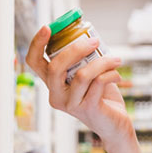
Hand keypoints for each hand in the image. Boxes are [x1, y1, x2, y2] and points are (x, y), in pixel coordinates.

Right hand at [25, 25, 134, 147]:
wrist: (115, 124)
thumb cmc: (101, 96)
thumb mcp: (88, 74)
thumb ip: (83, 59)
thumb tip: (89, 35)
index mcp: (52, 83)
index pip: (34, 62)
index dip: (36, 44)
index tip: (47, 28)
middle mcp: (56, 95)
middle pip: (55, 67)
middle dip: (75, 49)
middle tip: (94, 41)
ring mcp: (70, 104)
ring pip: (81, 75)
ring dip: (102, 62)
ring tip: (115, 60)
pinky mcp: (88, 108)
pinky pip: (98, 83)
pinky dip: (110, 74)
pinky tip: (117, 74)